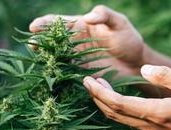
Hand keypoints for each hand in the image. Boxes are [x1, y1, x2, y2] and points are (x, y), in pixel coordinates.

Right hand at [29, 5, 144, 76]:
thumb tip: (86, 18)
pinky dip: (57, 73)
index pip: (58, 22)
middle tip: (33, 44)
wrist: (137, 63)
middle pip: (52, 40)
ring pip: (56, 57)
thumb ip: (104, 15)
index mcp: (80, 26)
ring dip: (46, 58)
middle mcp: (75, 42)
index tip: (34, 26)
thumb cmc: (129, 39)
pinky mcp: (82, 73)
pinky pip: (66, 72)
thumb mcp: (119, 22)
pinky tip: (50, 73)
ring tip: (40, 59)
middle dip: (40, 41)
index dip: (45, 23)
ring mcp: (77, 58)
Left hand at [83, 65, 170, 129]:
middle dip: (98, 98)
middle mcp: (152, 126)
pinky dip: (119, 111)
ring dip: (107, 105)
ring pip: (122, 120)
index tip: (88, 80)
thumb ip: (166, 76)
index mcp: (158, 113)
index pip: (119, 104)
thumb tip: (142, 71)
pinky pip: (132, 123)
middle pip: (115, 114)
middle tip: (88, 81)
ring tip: (99, 88)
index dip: (100, 93)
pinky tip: (119, 101)